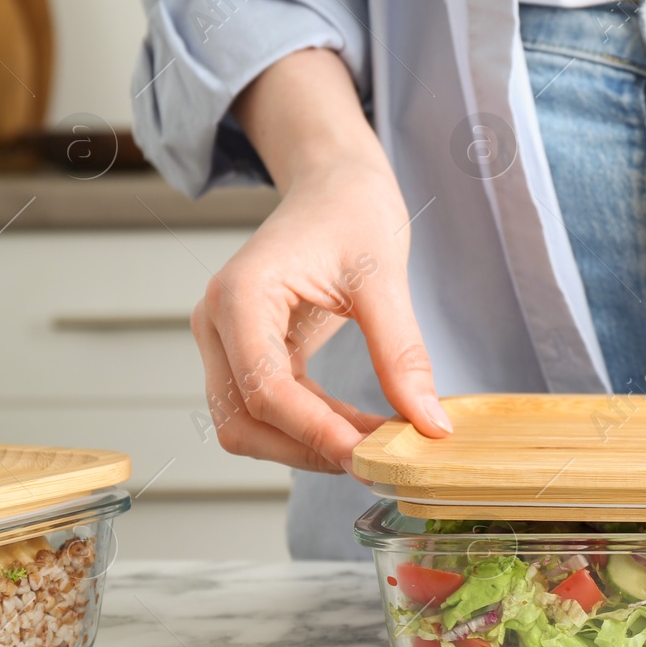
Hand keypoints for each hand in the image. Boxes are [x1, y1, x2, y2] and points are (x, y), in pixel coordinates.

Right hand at [192, 49, 451, 472]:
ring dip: (309, 446)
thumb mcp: (384, 278)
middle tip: (379, 461)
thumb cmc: (351, 213)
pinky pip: (270, 409)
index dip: (315, 432)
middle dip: (309, 448)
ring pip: (249, 425)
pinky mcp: (248, 353)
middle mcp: (217, 323)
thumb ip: (402, 353)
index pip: (263, 388)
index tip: (370, 456)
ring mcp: (226, 341)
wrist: (334, 185)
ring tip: (377, 446)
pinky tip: (362, 430)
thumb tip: (428, 424)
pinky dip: (312, 428)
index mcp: (239, 296)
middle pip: (243, 420)